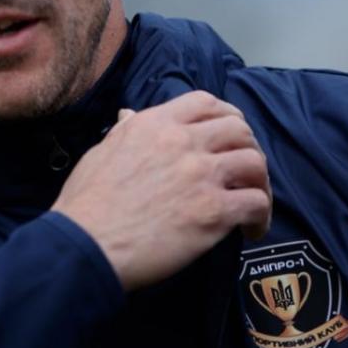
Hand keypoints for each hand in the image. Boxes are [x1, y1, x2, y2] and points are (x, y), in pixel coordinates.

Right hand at [52, 90, 270, 290]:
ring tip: (254, 201)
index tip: (230, 134)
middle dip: (249, 148)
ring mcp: (201, 175)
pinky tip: (252, 230)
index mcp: (155, 124)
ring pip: (254, 163)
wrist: (87, 245)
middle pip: (239, 130)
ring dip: (259, 182)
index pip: (206, 102)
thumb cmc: (86, 204)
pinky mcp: (213, 212)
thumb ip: (124, 132)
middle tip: (246, 171)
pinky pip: (255, 203)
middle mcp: (183, 142)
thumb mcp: (101, 153)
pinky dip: (261, 216)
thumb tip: (128, 115)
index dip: (227, 115)